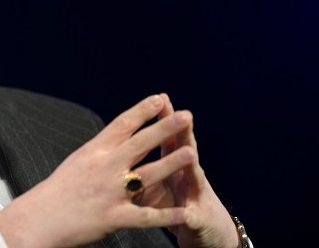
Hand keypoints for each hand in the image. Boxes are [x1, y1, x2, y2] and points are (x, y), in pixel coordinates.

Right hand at [0, 94, 197, 246]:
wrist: (39, 218)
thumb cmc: (56, 192)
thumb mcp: (77, 161)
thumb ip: (100, 152)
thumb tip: (118, 139)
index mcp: (94, 151)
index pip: (122, 125)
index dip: (142, 110)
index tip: (159, 99)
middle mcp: (104, 167)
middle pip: (139, 143)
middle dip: (164, 128)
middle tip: (185, 116)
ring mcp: (111, 192)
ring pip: (147, 175)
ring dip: (171, 164)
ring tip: (191, 153)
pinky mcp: (114, 217)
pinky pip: (146, 216)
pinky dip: (167, 215)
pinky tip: (184, 212)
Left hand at [140, 94, 239, 247]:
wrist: (204, 229)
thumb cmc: (174, 201)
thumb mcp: (157, 178)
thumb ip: (144, 160)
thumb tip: (123, 139)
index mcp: (173, 163)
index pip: (168, 136)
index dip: (164, 118)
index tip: (159, 98)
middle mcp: (187, 174)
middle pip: (185, 149)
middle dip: (183, 132)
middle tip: (184, 115)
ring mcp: (195, 195)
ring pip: (194, 179)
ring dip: (191, 167)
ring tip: (190, 154)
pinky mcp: (198, 220)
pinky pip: (191, 218)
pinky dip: (188, 216)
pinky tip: (188, 214)